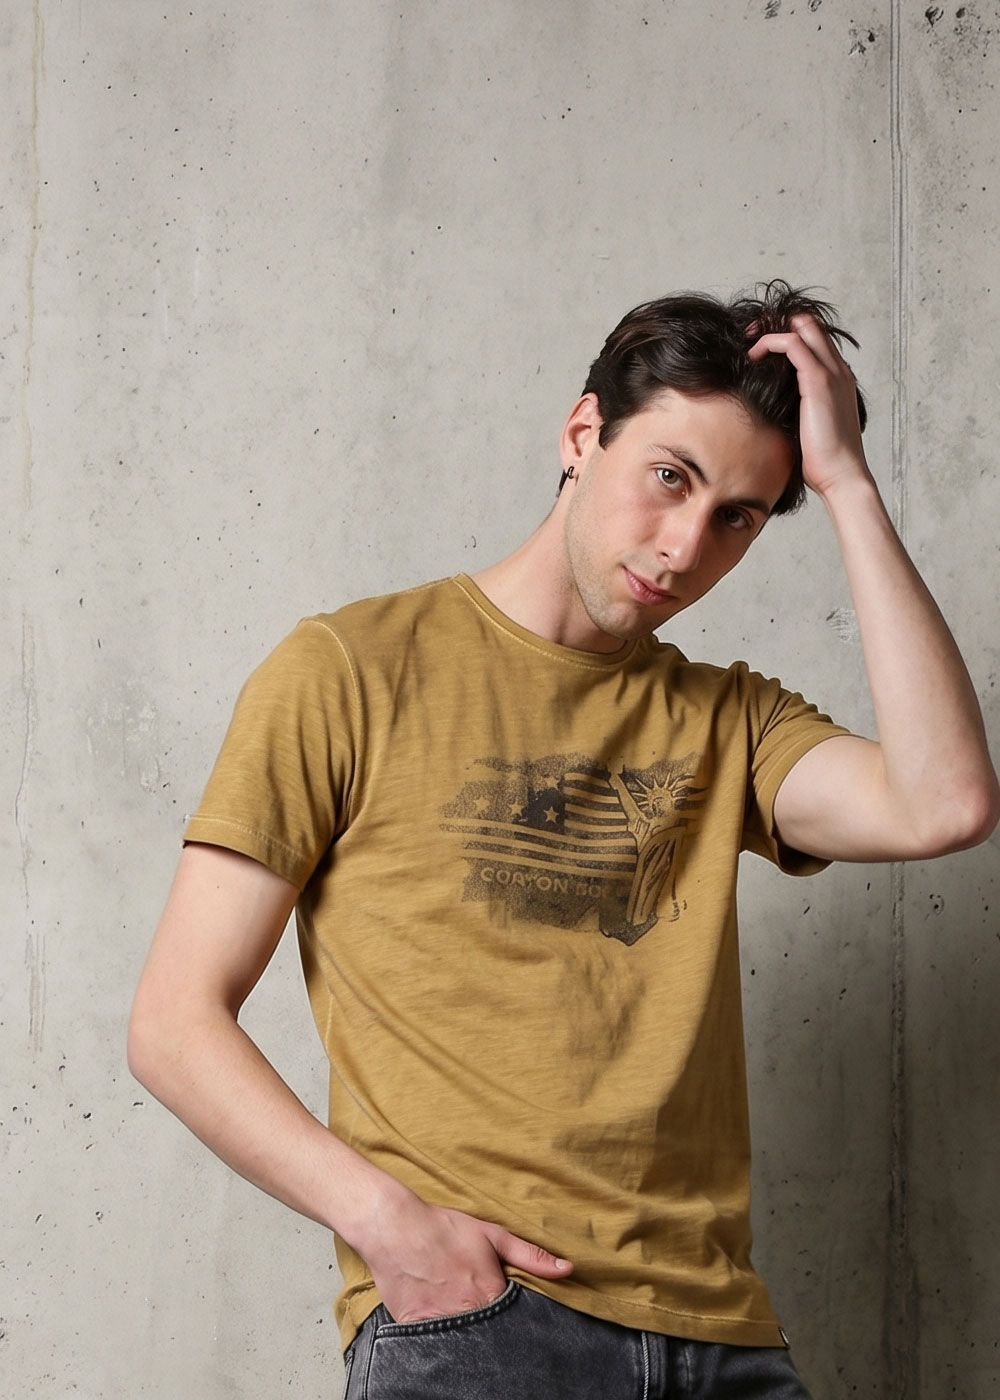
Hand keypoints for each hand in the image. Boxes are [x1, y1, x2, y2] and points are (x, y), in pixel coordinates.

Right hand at [358, 1184, 572, 1323]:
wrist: (395, 1226)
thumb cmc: (445, 1228)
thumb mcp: (492, 1235)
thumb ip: (531, 1256)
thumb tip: (569, 1269)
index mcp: (491, 1294)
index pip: (513, 1320)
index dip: (511, 1317)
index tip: (505, 1310)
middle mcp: (468, 1314)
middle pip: (488, 1334)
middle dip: (489, 1327)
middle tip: (473, 1303)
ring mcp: (440, 1323)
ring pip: (461, 1341)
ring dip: (464, 1331)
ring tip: (455, 1306)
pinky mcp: (415, 1327)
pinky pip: (432, 1341)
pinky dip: (437, 1334)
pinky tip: (435, 1312)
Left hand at [747, 312, 868, 498]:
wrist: (841, 474)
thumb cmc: (822, 459)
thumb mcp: (807, 426)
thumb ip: (796, 409)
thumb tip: (770, 407)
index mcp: (837, 379)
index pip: (815, 339)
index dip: (787, 333)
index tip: (760, 346)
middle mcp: (838, 369)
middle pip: (810, 323)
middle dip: (777, 323)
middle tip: (751, 336)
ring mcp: (831, 372)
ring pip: (803, 326)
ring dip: (771, 330)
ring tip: (749, 345)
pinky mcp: (819, 381)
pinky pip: (792, 344)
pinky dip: (770, 343)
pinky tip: (754, 357)